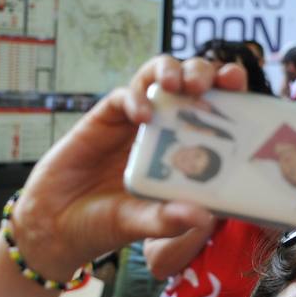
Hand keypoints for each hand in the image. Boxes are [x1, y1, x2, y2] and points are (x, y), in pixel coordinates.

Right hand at [12, 56, 246, 278]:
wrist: (55, 225)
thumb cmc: (104, 224)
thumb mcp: (139, 225)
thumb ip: (167, 221)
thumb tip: (202, 217)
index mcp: (185, 150)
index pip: (215, 111)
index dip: (230, 93)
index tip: (241, 85)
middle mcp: (164, 129)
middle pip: (190, 83)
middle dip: (203, 72)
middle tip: (207, 83)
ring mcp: (135, 120)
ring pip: (157, 77)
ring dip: (170, 71)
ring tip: (176, 84)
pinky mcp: (105, 117)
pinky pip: (123, 96)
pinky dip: (135, 98)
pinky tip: (141, 114)